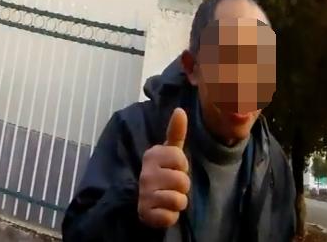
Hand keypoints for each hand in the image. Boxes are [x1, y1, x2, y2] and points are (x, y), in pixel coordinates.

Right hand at [137, 108, 190, 227]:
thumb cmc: (163, 172)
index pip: (180, 159)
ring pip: (179, 199)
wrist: (145, 200)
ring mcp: (144, 194)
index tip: (174, 167)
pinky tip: (163, 209)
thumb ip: (176, 132)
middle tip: (171, 185)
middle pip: (183, 181)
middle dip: (183, 186)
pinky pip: (171, 216)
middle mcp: (145, 174)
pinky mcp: (145, 213)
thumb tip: (180, 110)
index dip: (182, 165)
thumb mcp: (170, 152)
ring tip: (168, 197)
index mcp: (152, 155)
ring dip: (179, 201)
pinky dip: (171, 216)